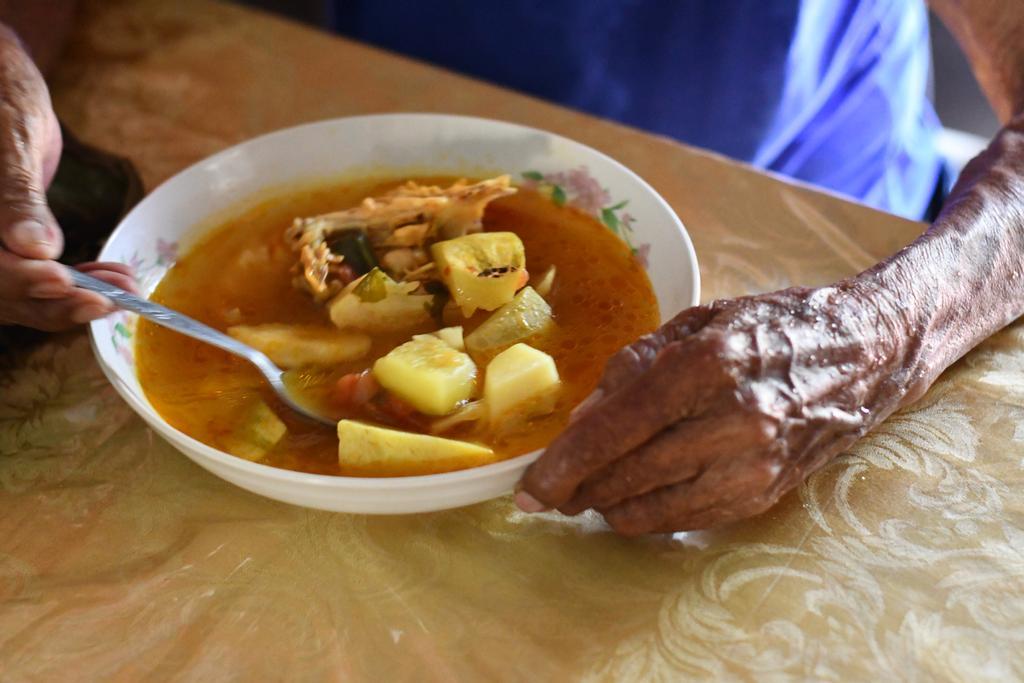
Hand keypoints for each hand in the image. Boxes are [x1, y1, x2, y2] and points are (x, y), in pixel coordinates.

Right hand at [1, 24, 134, 330]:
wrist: (3, 86)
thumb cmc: (1, 98)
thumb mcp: (8, 137)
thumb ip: (14, 195)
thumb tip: (34, 248)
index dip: (19, 281)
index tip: (64, 282)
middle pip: (2, 292)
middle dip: (58, 299)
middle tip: (113, 297)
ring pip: (22, 294)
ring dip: (74, 297)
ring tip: (125, 288)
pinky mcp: (9, 249)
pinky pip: (37, 278)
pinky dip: (75, 284)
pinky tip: (114, 280)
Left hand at [516, 284, 914, 534]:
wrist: (865, 354)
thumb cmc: (773, 327)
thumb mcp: (698, 321)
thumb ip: (633, 366)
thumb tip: (582, 419)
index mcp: (708, 365)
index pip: (614, 429)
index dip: (562, 464)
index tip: (529, 488)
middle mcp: (733, 422)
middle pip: (624, 476)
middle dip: (574, 490)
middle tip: (551, 489)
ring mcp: (753, 466)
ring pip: (649, 509)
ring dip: (606, 504)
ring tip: (591, 487)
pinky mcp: (764, 495)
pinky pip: (684, 520)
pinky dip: (647, 513)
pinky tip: (636, 493)